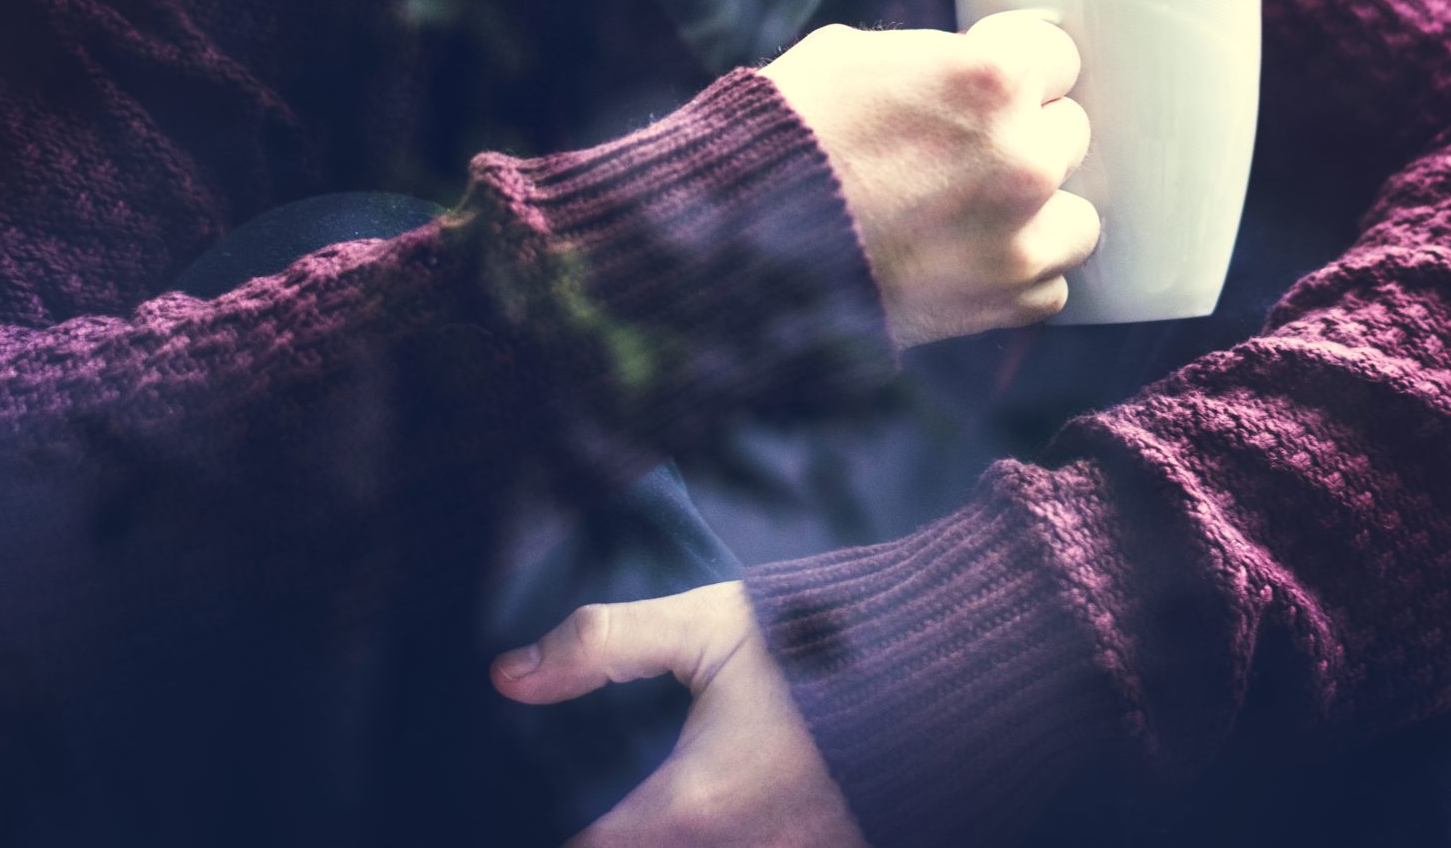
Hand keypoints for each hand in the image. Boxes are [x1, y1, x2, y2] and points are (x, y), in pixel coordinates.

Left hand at [491, 582, 866, 847]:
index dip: (551, 833)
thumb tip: (508, 675)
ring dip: (663, 836)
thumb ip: (604, 644)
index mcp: (690, 809)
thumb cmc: (821, 644)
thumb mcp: (706, 625)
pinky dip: (719, 841)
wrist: (942, 662)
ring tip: (648, 807)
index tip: (527, 811)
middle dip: (617, 834)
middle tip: (594, 804)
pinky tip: (708, 812)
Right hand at [759, 13, 1098, 347]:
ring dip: (1038, 212)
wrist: (737, 244)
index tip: (993, 85)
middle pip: (1070, 131)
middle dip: (1025, 135)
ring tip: (977, 212)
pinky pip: (1050, 283)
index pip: (1059, 56)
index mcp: (992, 78)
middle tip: (965, 151)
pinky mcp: (1006, 299)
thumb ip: (936, 58)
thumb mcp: (856, 55)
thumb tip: (969, 66)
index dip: (1017, 68)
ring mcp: (1022, 234)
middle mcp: (1023, 154)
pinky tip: (967, 258)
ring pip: (1078, 215)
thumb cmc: (786, 135)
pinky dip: (1015, 275)